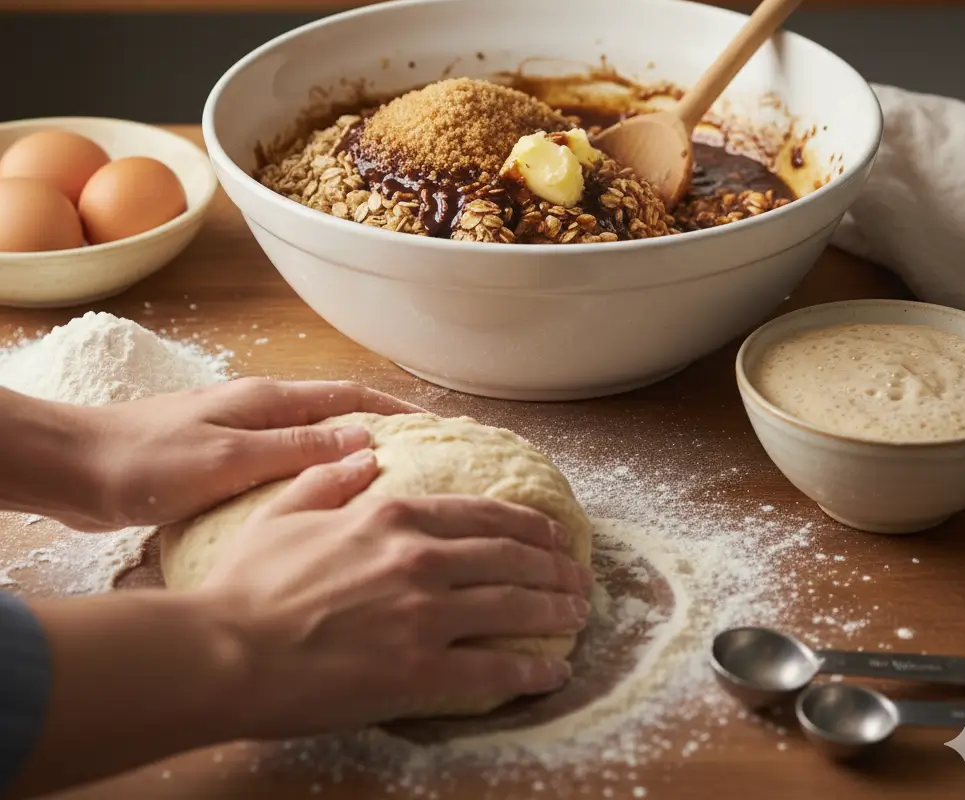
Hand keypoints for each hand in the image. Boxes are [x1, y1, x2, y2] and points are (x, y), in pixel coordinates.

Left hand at [72, 378, 418, 531]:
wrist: (76, 468)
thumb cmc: (149, 462)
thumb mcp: (230, 458)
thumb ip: (298, 447)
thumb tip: (365, 437)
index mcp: (270, 401)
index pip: (351, 397)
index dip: (397, 409)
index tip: (438, 427)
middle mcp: (263, 411)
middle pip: (338, 414)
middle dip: (383, 431)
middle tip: (424, 462)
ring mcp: (244, 434)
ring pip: (314, 441)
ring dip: (350, 454)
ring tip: (386, 487)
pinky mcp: (224, 461)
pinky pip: (287, 464)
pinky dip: (316, 475)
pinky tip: (322, 504)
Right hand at [202, 453, 593, 733]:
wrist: (224, 651)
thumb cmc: (249, 583)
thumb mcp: (287, 510)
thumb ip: (331, 477)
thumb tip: (365, 454)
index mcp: (393, 516)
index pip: (484, 514)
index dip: (528, 525)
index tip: (551, 535)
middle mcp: (420, 557)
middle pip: (511, 557)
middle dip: (554, 567)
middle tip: (577, 577)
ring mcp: (425, 614)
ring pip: (514, 607)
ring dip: (555, 611)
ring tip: (577, 615)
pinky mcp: (419, 670)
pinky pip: (494, 669)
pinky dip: (532, 669)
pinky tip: (553, 672)